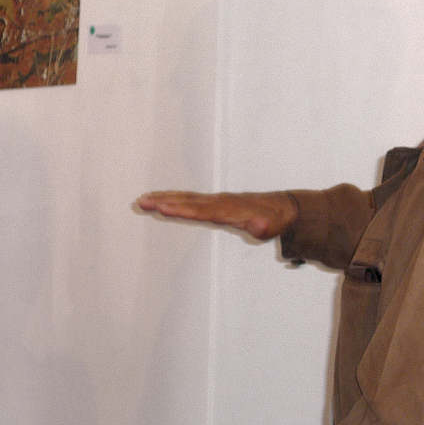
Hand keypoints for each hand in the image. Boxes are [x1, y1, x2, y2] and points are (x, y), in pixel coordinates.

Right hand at [135, 190, 297, 240]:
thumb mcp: (269, 226)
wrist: (282, 207)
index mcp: (227, 209)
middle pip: (187, 201)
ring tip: (144, 199)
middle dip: (164, 201)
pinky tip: (163, 199)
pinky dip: (174, 198)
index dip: (181, 209)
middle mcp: (218, 202)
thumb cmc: (273, 219)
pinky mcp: (215, 202)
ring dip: (165, 198)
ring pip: (186, 197)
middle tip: (142, 201)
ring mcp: (216, 200)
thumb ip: (260, 226)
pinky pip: (190, 198)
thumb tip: (257, 226)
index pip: (199, 210)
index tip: (162, 207)